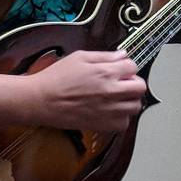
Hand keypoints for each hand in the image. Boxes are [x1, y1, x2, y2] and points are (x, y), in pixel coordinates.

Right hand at [29, 50, 145, 132]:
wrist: (41, 101)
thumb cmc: (56, 78)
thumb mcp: (80, 57)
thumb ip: (104, 56)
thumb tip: (122, 55)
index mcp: (105, 72)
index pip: (133, 66)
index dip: (127, 66)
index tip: (121, 69)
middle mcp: (110, 91)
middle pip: (140, 88)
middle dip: (133, 83)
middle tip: (123, 83)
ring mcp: (108, 110)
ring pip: (135, 106)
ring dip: (129, 100)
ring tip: (117, 97)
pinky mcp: (102, 125)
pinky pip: (124, 124)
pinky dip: (121, 118)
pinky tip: (110, 111)